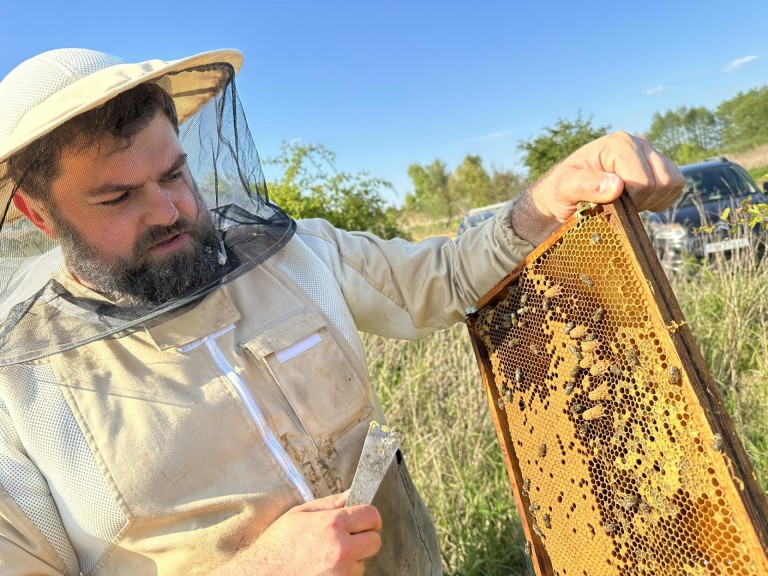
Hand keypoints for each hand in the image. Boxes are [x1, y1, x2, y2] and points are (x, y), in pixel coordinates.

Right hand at [211, 491, 381, 575]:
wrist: (261, 574)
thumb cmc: (277, 544)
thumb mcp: (300, 514)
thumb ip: (330, 503)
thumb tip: (351, 494)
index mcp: (333, 524)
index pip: (372, 515)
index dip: (369, 516)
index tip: (364, 519)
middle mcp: (342, 549)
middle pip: (375, 541)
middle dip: (365, 537)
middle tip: (350, 537)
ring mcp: (342, 572)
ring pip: (363, 561)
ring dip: (353, 557)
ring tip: (328, 554)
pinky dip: (344, 572)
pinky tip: (325, 567)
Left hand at [509, 131, 684, 244]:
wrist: (563, 194)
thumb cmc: (560, 192)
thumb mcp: (563, 190)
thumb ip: (585, 185)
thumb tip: (617, 185)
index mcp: (618, 144)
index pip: (644, 181)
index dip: (630, 201)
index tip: (609, 204)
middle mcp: (638, 143)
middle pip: (662, 181)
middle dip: (642, 201)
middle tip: (617, 204)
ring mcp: (650, 153)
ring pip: (673, 182)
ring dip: (653, 200)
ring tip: (627, 202)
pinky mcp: (657, 165)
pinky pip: (676, 185)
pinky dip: (661, 199)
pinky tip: (639, 201)